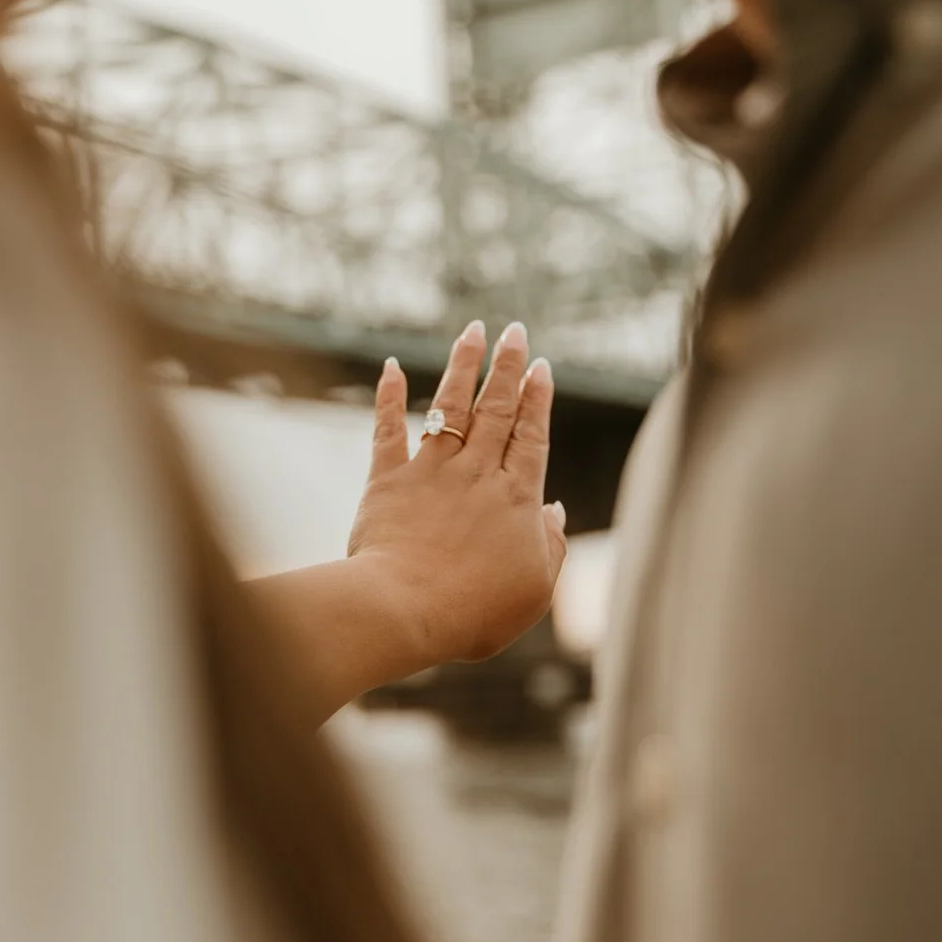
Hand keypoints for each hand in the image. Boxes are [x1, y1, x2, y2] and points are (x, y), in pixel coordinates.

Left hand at [348, 319, 568, 667]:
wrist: (405, 610)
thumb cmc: (475, 611)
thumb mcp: (535, 588)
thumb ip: (551, 545)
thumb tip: (553, 509)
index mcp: (517, 498)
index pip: (531, 436)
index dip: (538, 399)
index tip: (540, 366)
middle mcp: (477, 474)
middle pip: (497, 409)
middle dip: (507, 366)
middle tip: (513, 330)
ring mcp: (431, 473)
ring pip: (451, 406)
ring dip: (463, 365)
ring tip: (473, 330)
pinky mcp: (388, 481)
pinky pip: (388, 430)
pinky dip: (389, 396)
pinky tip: (392, 366)